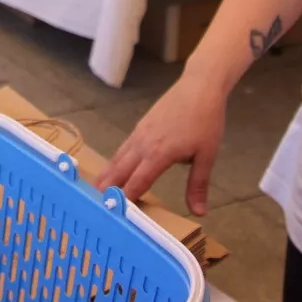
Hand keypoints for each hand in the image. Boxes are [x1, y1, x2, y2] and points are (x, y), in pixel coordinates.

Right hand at [95, 71, 226, 215]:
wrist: (200, 87)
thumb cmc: (206, 120)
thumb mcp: (207, 155)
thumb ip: (197, 184)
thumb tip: (199, 212)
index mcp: (159, 154)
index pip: (136, 182)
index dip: (125, 199)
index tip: (114, 215)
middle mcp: (144, 144)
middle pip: (120, 170)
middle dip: (108, 188)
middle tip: (94, 206)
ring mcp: (140, 132)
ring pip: (119, 157)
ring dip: (107, 174)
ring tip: (96, 189)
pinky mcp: (141, 125)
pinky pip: (124, 147)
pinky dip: (115, 160)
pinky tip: (114, 166)